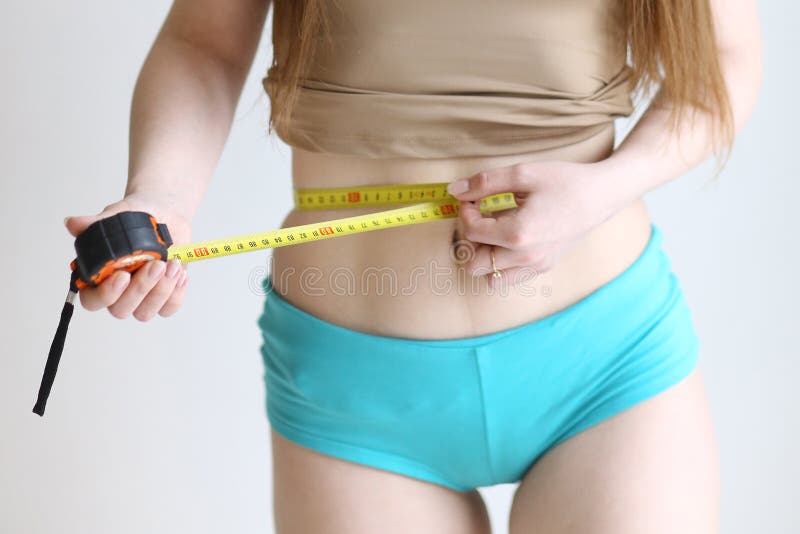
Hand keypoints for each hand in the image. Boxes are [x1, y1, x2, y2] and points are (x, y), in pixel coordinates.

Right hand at [64, 192, 192, 319]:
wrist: (164, 214)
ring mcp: (141, 298)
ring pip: (145, 312)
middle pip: (121, 309)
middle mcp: (118, 293)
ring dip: (161, 292)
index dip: (105, 294)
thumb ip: (94, 224)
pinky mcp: (164, 297)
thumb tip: (72, 223)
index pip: (92, 300)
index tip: (122, 275)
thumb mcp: (115, 217)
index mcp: (98, 278)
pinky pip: (169, 308)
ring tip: (172, 265)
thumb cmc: (135, 220)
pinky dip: (177, 293)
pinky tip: (181, 273)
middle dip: (140, 289)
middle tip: (157, 265)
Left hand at [447, 160, 617, 284]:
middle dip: (470, 240)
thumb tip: (454, 190)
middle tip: (481, 218)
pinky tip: (510, 240)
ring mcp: (535, 266)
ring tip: (494, 233)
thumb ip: (484, 182)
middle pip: (474, 264)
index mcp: (517, 234)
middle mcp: (525, 257)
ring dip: (484, 257)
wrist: (602, 195)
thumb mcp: (523, 173)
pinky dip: (502, 264)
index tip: (473, 199)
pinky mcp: (543, 267)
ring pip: (491, 279)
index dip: (465, 212)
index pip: (471, 232)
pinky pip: (510, 278)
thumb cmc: (565, 181)